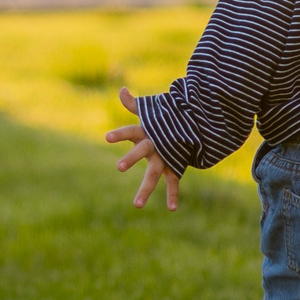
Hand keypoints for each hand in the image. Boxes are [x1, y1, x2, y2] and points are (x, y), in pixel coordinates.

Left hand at [103, 85, 181, 212]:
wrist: (193, 124)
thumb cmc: (164, 120)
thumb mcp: (149, 111)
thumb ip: (133, 103)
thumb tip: (122, 90)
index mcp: (146, 132)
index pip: (130, 132)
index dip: (119, 134)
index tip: (106, 137)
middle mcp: (155, 145)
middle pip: (141, 152)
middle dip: (131, 158)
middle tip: (118, 168)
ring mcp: (165, 157)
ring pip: (154, 174)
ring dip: (145, 189)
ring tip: (136, 206)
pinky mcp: (174, 166)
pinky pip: (174, 182)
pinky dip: (173, 195)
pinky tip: (172, 209)